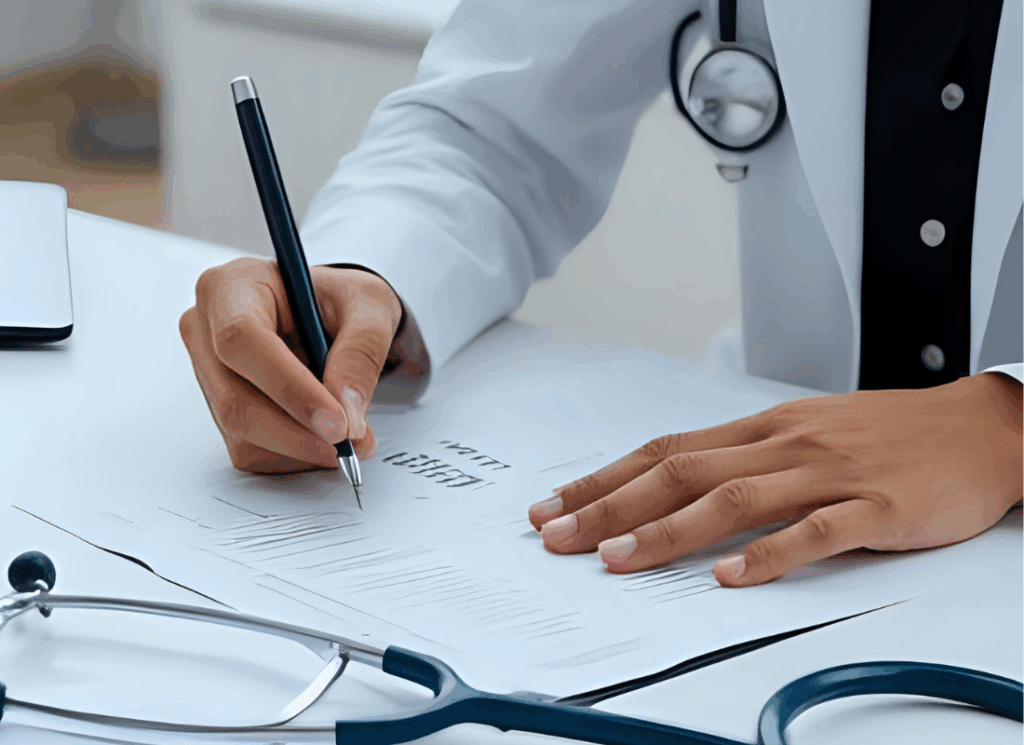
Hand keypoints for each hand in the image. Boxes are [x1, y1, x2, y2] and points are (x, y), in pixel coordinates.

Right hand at [179, 257, 402, 472]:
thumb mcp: (370, 304)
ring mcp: (208, 374)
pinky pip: (249, 450)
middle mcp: (206, 330)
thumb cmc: (341, 301)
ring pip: (242, 432)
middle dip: (298, 432)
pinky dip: (293, 455)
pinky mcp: (219, 410)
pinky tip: (322, 438)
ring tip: (349, 440)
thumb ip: (362, 349)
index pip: (241, 340)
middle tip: (351, 444)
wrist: (332, 317)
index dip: (288, 388)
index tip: (336, 422)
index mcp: (232, 287)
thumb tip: (346, 409)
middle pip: (235, 399)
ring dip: (300, 448)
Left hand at [528, 373, 1022, 585]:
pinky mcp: (876, 505)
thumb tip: (673, 487)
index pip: (665, 452)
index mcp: (762, 428)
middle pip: (681, 473)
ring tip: (617, 559)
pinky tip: (732, 578)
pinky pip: (817, 530)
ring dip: (668, 531)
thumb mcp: (804, 432)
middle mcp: (783, 444)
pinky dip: (771, 554)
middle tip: (557, 537)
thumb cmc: (884, 434)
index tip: (554, 506)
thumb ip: (744, 459)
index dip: (605, 479)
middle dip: (611, 506)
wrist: (979, 426)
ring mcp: (828, 473)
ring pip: (734, 499)